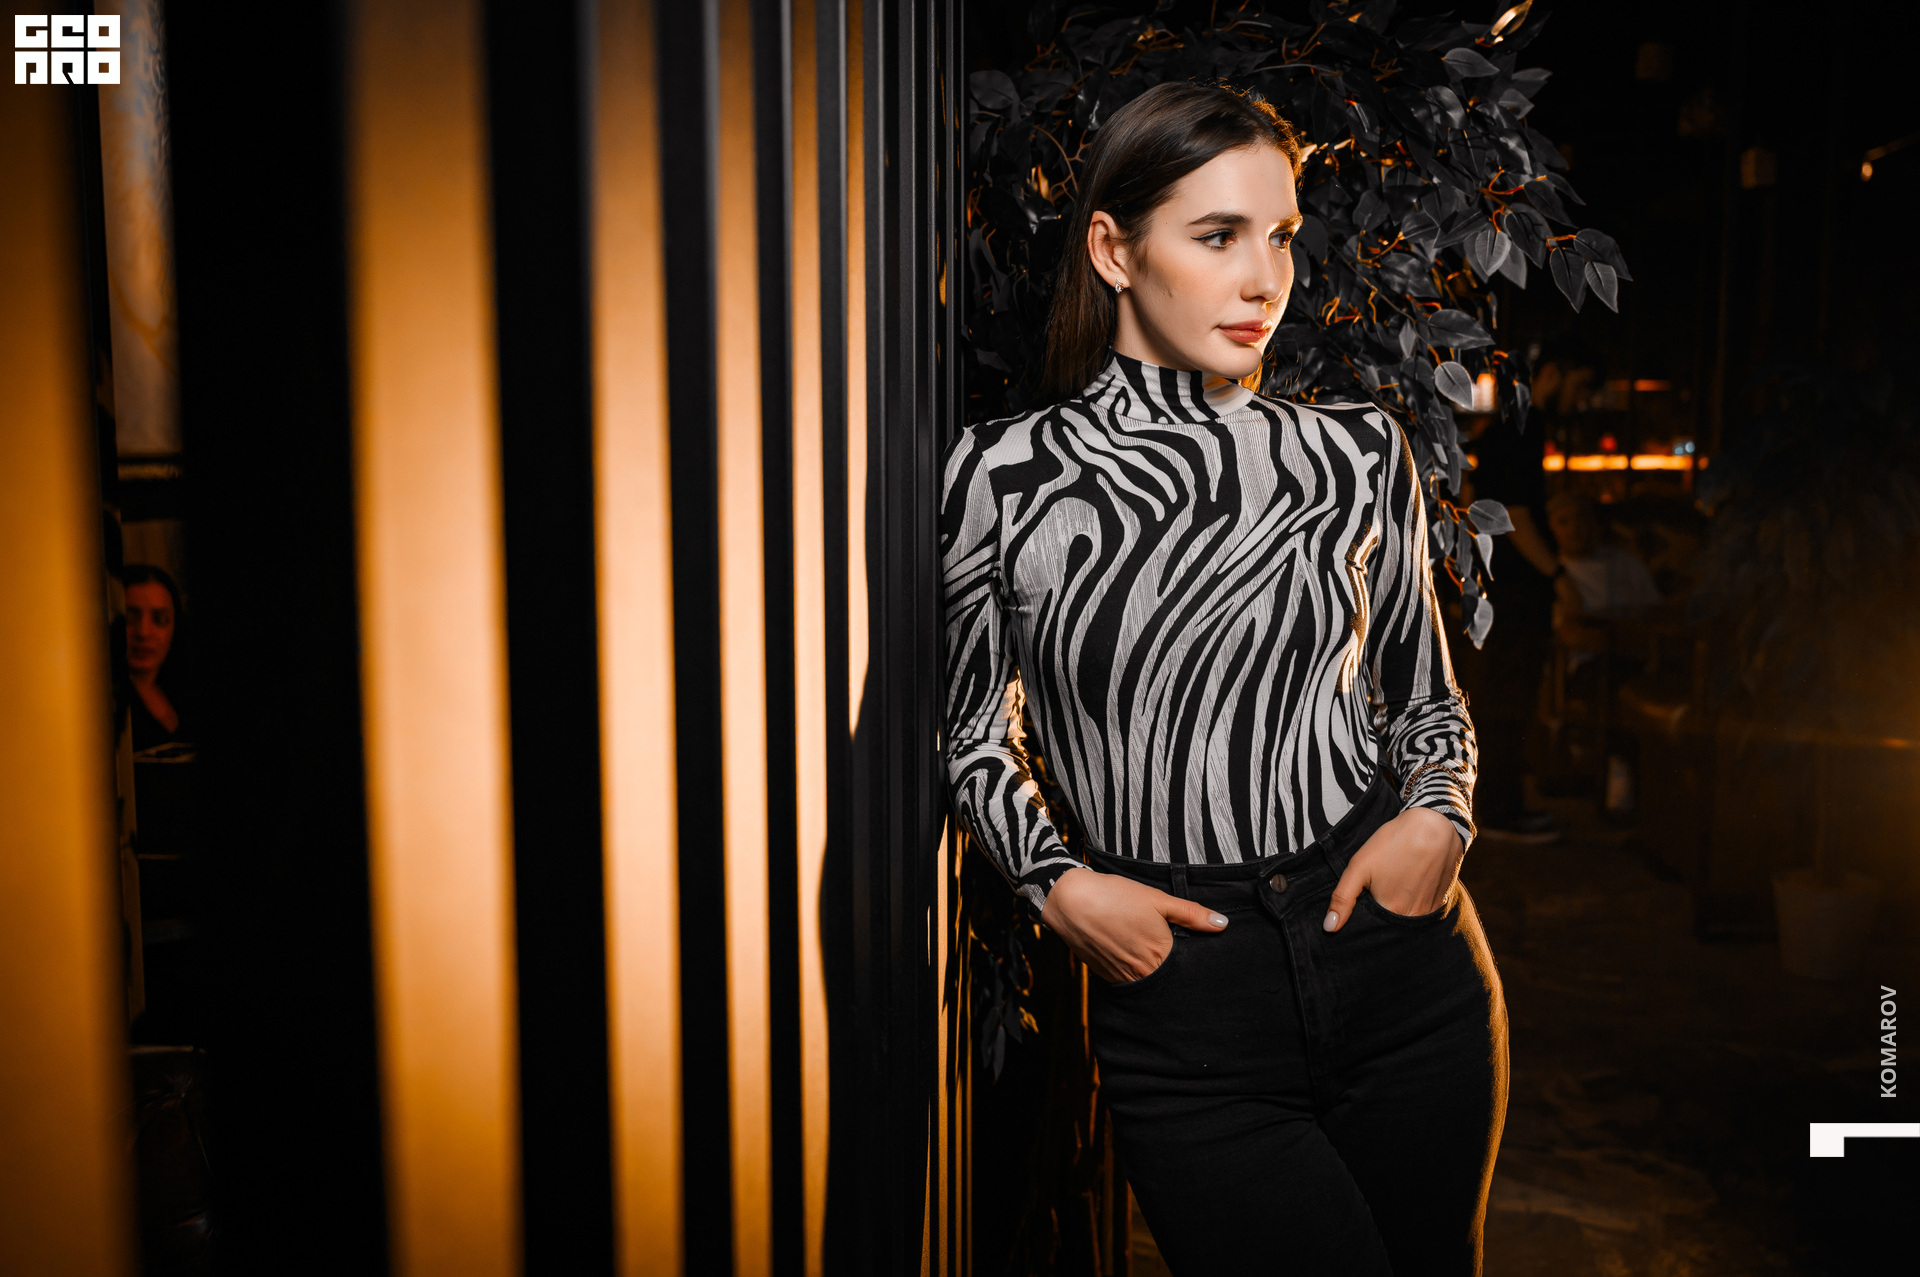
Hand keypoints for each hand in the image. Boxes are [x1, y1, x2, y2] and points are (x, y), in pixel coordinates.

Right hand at [1039, 866, 1228, 982]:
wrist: (1069, 900)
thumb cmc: (1115, 896)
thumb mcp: (1157, 899)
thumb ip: (1191, 914)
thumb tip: (1223, 924)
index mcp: (1160, 955)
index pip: (1186, 970)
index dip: (1191, 963)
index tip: (1196, 956)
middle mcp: (1141, 973)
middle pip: (1166, 979)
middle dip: (1172, 969)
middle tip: (1166, 949)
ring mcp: (1121, 977)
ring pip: (1145, 981)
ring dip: (1150, 971)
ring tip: (1144, 947)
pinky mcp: (1103, 975)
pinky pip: (1125, 979)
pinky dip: (1130, 970)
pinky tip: (1127, 950)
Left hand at [1323, 807, 1463, 930]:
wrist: (1434, 825)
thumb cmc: (1395, 843)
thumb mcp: (1359, 866)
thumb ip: (1343, 898)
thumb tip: (1329, 927)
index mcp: (1392, 912)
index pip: (1372, 929)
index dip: (1364, 917)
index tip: (1363, 901)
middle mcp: (1414, 917)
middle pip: (1391, 925)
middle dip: (1381, 914)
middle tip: (1380, 887)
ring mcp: (1430, 910)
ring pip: (1407, 918)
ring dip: (1399, 908)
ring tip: (1396, 883)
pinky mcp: (1441, 901)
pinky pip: (1423, 910)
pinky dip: (1414, 902)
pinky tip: (1410, 884)